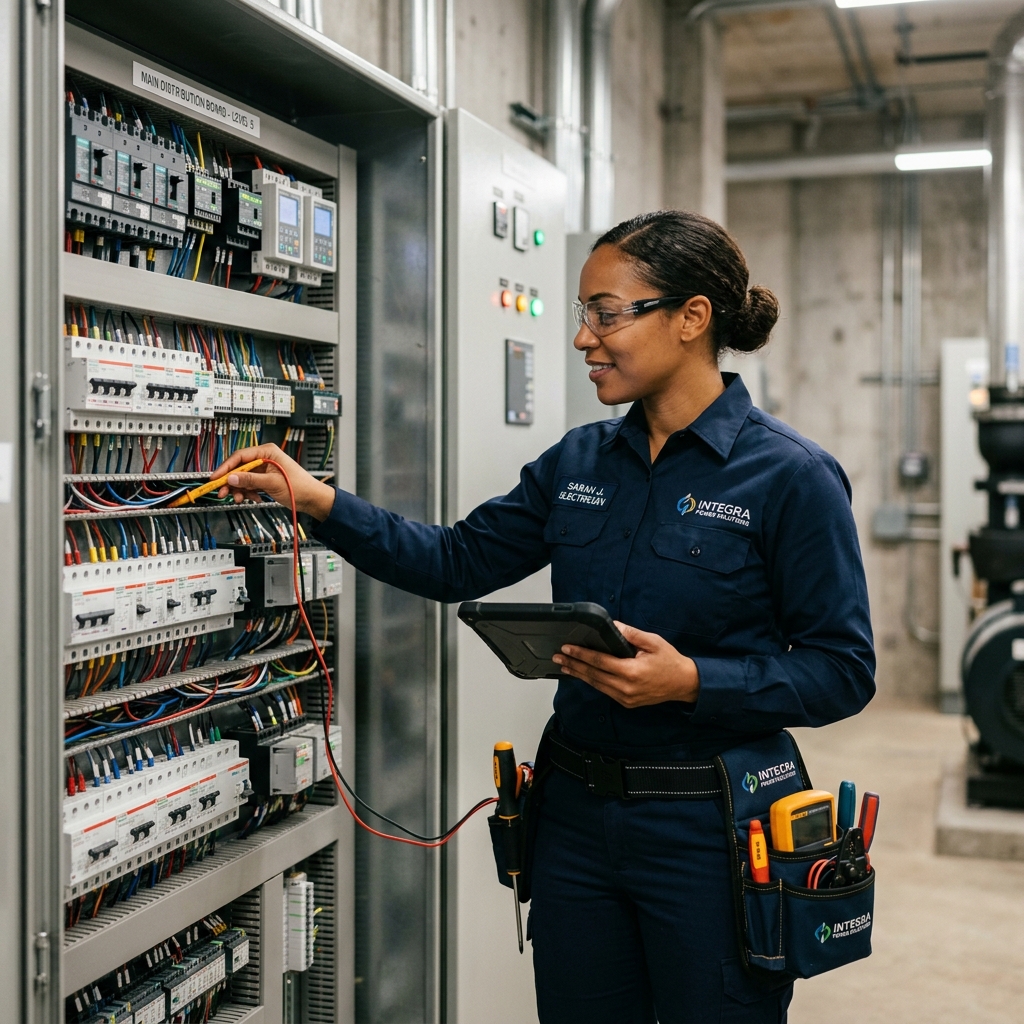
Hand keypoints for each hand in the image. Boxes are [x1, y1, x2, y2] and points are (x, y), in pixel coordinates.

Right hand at [211, 443, 335, 520]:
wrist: (311, 498)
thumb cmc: (299, 486)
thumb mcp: (272, 483)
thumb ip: (251, 480)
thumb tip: (232, 478)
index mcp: (267, 452)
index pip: (240, 456)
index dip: (226, 467)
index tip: (216, 478)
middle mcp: (264, 459)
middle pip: (239, 468)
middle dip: (231, 481)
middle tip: (222, 492)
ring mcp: (263, 470)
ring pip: (242, 478)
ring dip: (239, 489)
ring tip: (239, 498)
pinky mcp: (264, 479)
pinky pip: (249, 485)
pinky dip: (248, 493)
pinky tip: (252, 498)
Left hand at [551, 622, 699, 707]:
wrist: (684, 684)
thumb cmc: (670, 662)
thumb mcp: (653, 642)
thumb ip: (630, 634)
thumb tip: (611, 625)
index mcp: (631, 672)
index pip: (599, 661)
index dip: (581, 654)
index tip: (567, 648)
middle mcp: (626, 688)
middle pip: (593, 675)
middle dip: (574, 665)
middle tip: (558, 657)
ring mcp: (626, 698)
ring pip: (596, 685)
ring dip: (579, 674)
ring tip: (564, 666)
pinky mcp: (626, 702)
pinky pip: (605, 691)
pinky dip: (592, 681)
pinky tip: (583, 674)